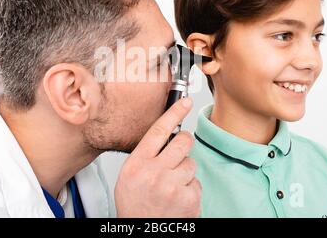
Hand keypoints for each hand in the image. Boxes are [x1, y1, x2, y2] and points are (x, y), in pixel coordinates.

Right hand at [115, 98, 200, 216]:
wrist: (143, 233)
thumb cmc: (135, 206)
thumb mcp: (129, 176)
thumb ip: (145, 156)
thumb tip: (165, 137)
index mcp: (137, 164)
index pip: (159, 130)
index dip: (174, 113)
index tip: (185, 102)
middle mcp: (155, 173)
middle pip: (183, 141)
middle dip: (184, 143)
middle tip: (179, 152)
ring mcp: (173, 186)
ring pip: (191, 163)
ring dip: (185, 172)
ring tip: (172, 185)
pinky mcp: (189, 199)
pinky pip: (197, 182)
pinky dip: (190, 189)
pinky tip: (178, 198)